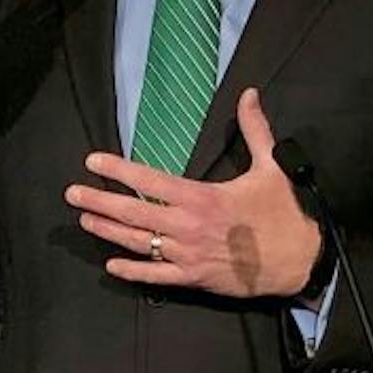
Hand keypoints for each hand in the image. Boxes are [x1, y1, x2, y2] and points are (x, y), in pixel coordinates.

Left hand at [65, 88, 320, 298]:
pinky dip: (132, 272)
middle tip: (72, 193)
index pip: (150, 181)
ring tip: (85, 220)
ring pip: (139, 244)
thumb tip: (249, 94)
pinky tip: (111, 266)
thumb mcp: (271, 167)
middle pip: (134, 213)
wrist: (300, 261)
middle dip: (99, 201)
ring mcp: (188, 255)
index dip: (119, 170)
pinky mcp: (193, 278)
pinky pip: (156, 277)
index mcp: (202, 197)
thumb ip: (255, 130)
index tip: (93, 162)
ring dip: (109, 231)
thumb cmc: (284, 213)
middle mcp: (188, 226)